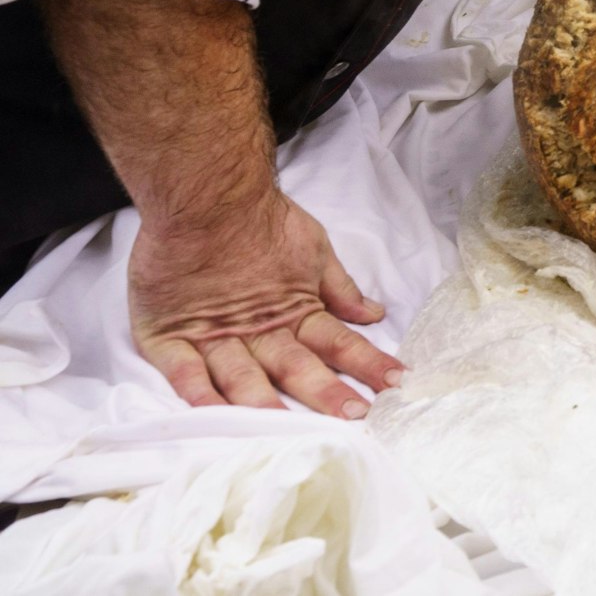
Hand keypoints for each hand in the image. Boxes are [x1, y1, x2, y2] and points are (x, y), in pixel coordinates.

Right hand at [130, 188, 403, 417]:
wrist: (206, 193)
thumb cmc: (262, 220)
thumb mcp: (314, 248)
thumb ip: (340, 289)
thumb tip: (373, 314)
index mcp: (295, 309)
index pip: (339, 342)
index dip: (368, 363)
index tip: (396, 385)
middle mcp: (258, 329)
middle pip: (297, 366)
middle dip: (327, 394)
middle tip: (356, 418)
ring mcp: (214, 334)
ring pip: (243, 377)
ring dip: (266, 404)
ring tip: (288, 431)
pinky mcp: (169, 336)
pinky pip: (184, 372)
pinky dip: (199, 394)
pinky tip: (215, 416)